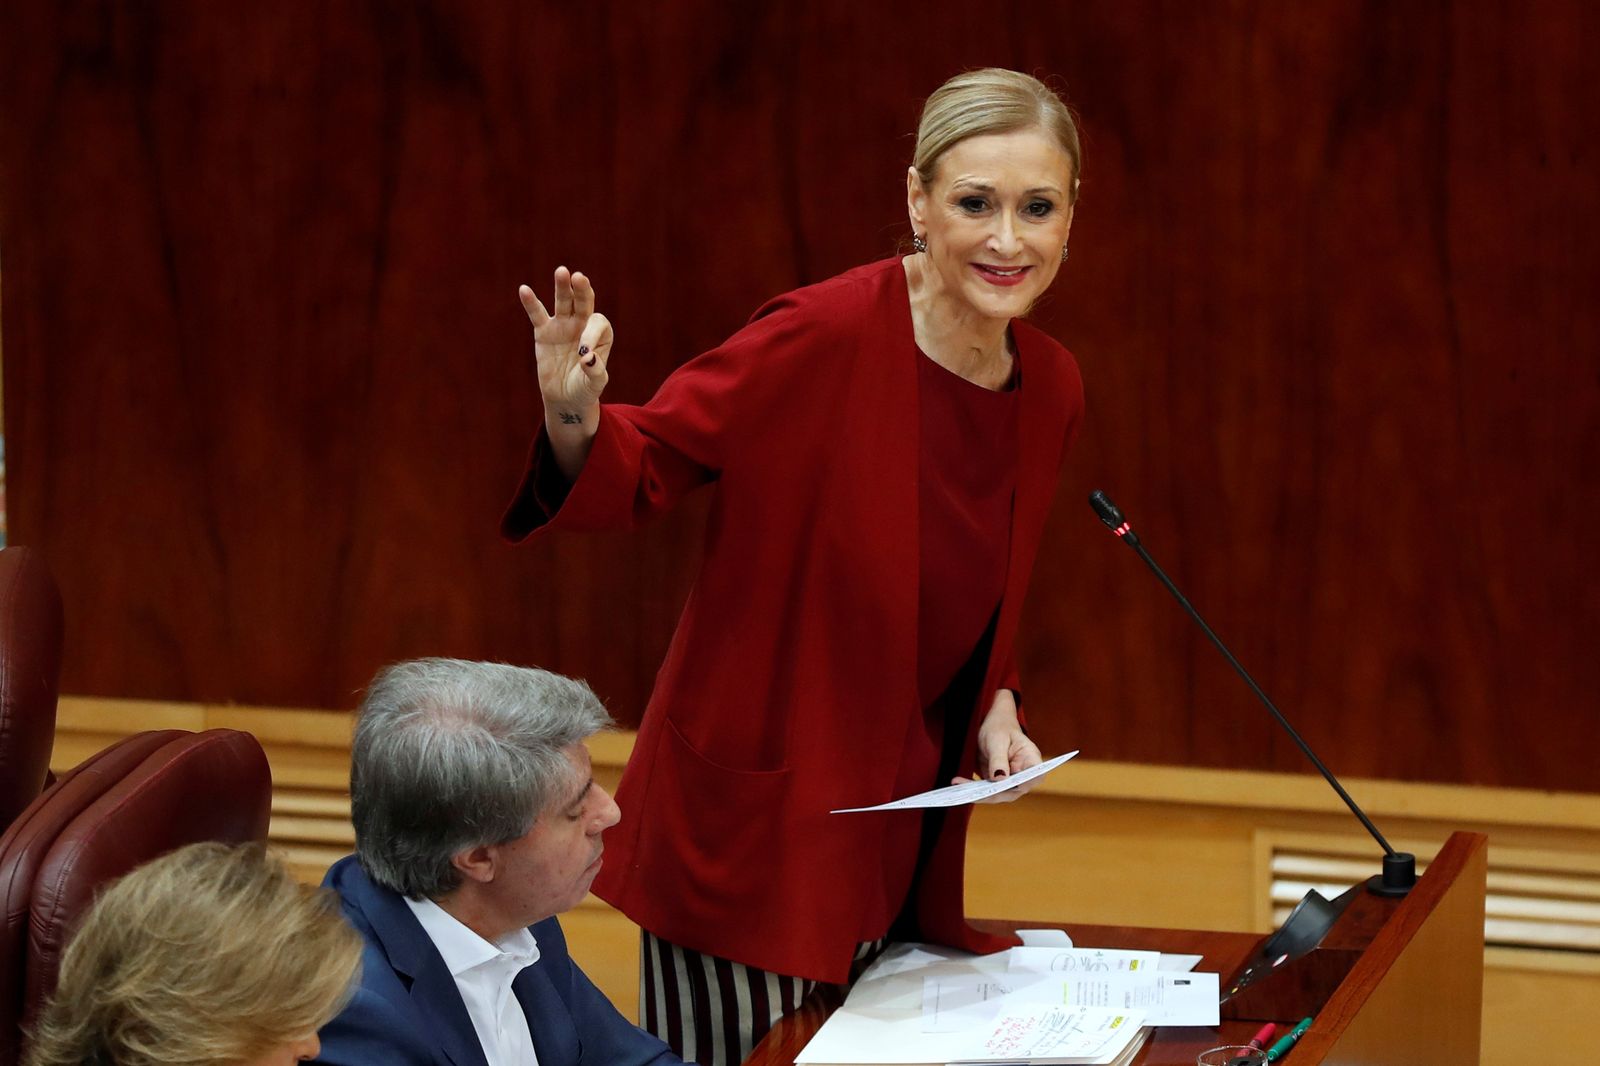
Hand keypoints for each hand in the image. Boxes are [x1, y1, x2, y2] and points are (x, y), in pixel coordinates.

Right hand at [518, 266, 612, 415]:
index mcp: (601, 334)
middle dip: (582, 290)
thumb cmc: (584, 389)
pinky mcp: (544, 331)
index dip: (591, 334)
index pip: (597, 323)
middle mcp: (583, 324)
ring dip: (562, 287)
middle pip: (584, 302)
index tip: (584, 354)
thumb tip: (587, 358)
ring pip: (563, 302)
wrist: (566, 398)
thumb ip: (595, 372)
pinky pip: (537, 314)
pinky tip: (524, 290)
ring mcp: (563, 325)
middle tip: (579, 277)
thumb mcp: (594, 385)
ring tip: (561, 271)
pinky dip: (531, 303)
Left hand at [954, 689, 1042, 803]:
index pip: (1034, 777)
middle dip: (991, 793)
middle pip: (1012, 791)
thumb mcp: (997, 740)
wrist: (993, 726)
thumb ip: (999, 759)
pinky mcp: (997, 784)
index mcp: (1031, 759)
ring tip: (959, 785)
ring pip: (997, 794)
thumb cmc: (1000, 727)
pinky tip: (957, 782)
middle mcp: (1024, 775)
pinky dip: (972, 789)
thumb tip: (999, 780)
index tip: (1003, 785)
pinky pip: (986, 791)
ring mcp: (1011, 782)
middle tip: (971, 791)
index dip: (1022, 784)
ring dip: (978, 793)